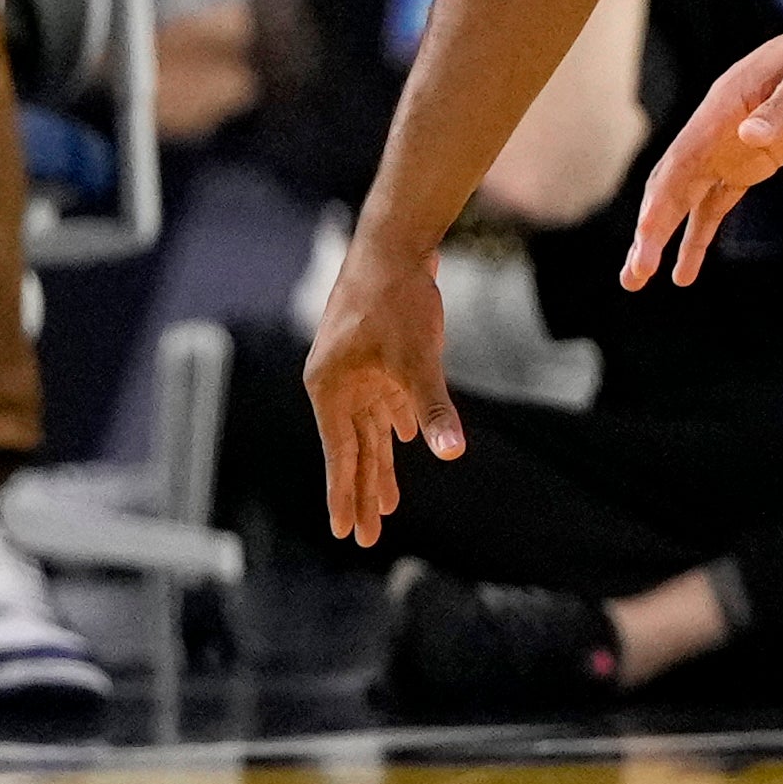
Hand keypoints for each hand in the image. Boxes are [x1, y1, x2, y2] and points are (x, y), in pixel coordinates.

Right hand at [304, 235, 461, 547]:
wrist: (395, 245)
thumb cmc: (398, 300)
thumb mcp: (418, 358)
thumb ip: (432, 406)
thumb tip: (451, 450)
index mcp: (332, 390)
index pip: (340, 456)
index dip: (345, 494)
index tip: (346, 532)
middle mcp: (338, 386)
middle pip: (353, 451)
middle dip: (363, 493)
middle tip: (366, 538)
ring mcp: (358, 373)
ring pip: (370, 431)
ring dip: (380, 466)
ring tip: (388, 504)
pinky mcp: (379, 359)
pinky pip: (385, 404)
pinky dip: (395, 427)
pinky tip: (404, 443)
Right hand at [623, 17, 782, 286]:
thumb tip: (750, 135)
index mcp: (722, 107)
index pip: (680, 164)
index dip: (660, 204)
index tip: (645, 242)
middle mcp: (716, 130)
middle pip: (672, 185)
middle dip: (651, 230)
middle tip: (633, 276)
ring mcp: (731, 147)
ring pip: (687, 199)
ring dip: (665, 238)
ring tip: (639, 279)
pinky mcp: (753, 162)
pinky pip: (716, 203)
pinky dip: (698, 234)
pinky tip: (685, 269)